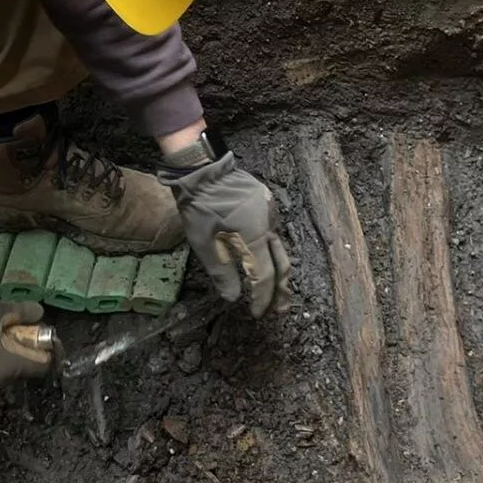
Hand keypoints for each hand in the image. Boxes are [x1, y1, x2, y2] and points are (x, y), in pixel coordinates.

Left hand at [162, 153, 292, 316]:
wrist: (203, 169)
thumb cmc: (200, 207)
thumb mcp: (204, 244)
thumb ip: (221, 272)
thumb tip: (233, 298)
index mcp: (255, 236)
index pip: (264, 276)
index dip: (262, 298)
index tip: (258, 313)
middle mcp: (270, 225)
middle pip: (282, 264)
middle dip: (281, 290)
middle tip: (280, 310)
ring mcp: (272, 212)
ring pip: (280, 247)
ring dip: (278, 270)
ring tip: (275, 290)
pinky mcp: (267, 203)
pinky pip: (273, 231)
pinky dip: (271, 250)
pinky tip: (265, 258)